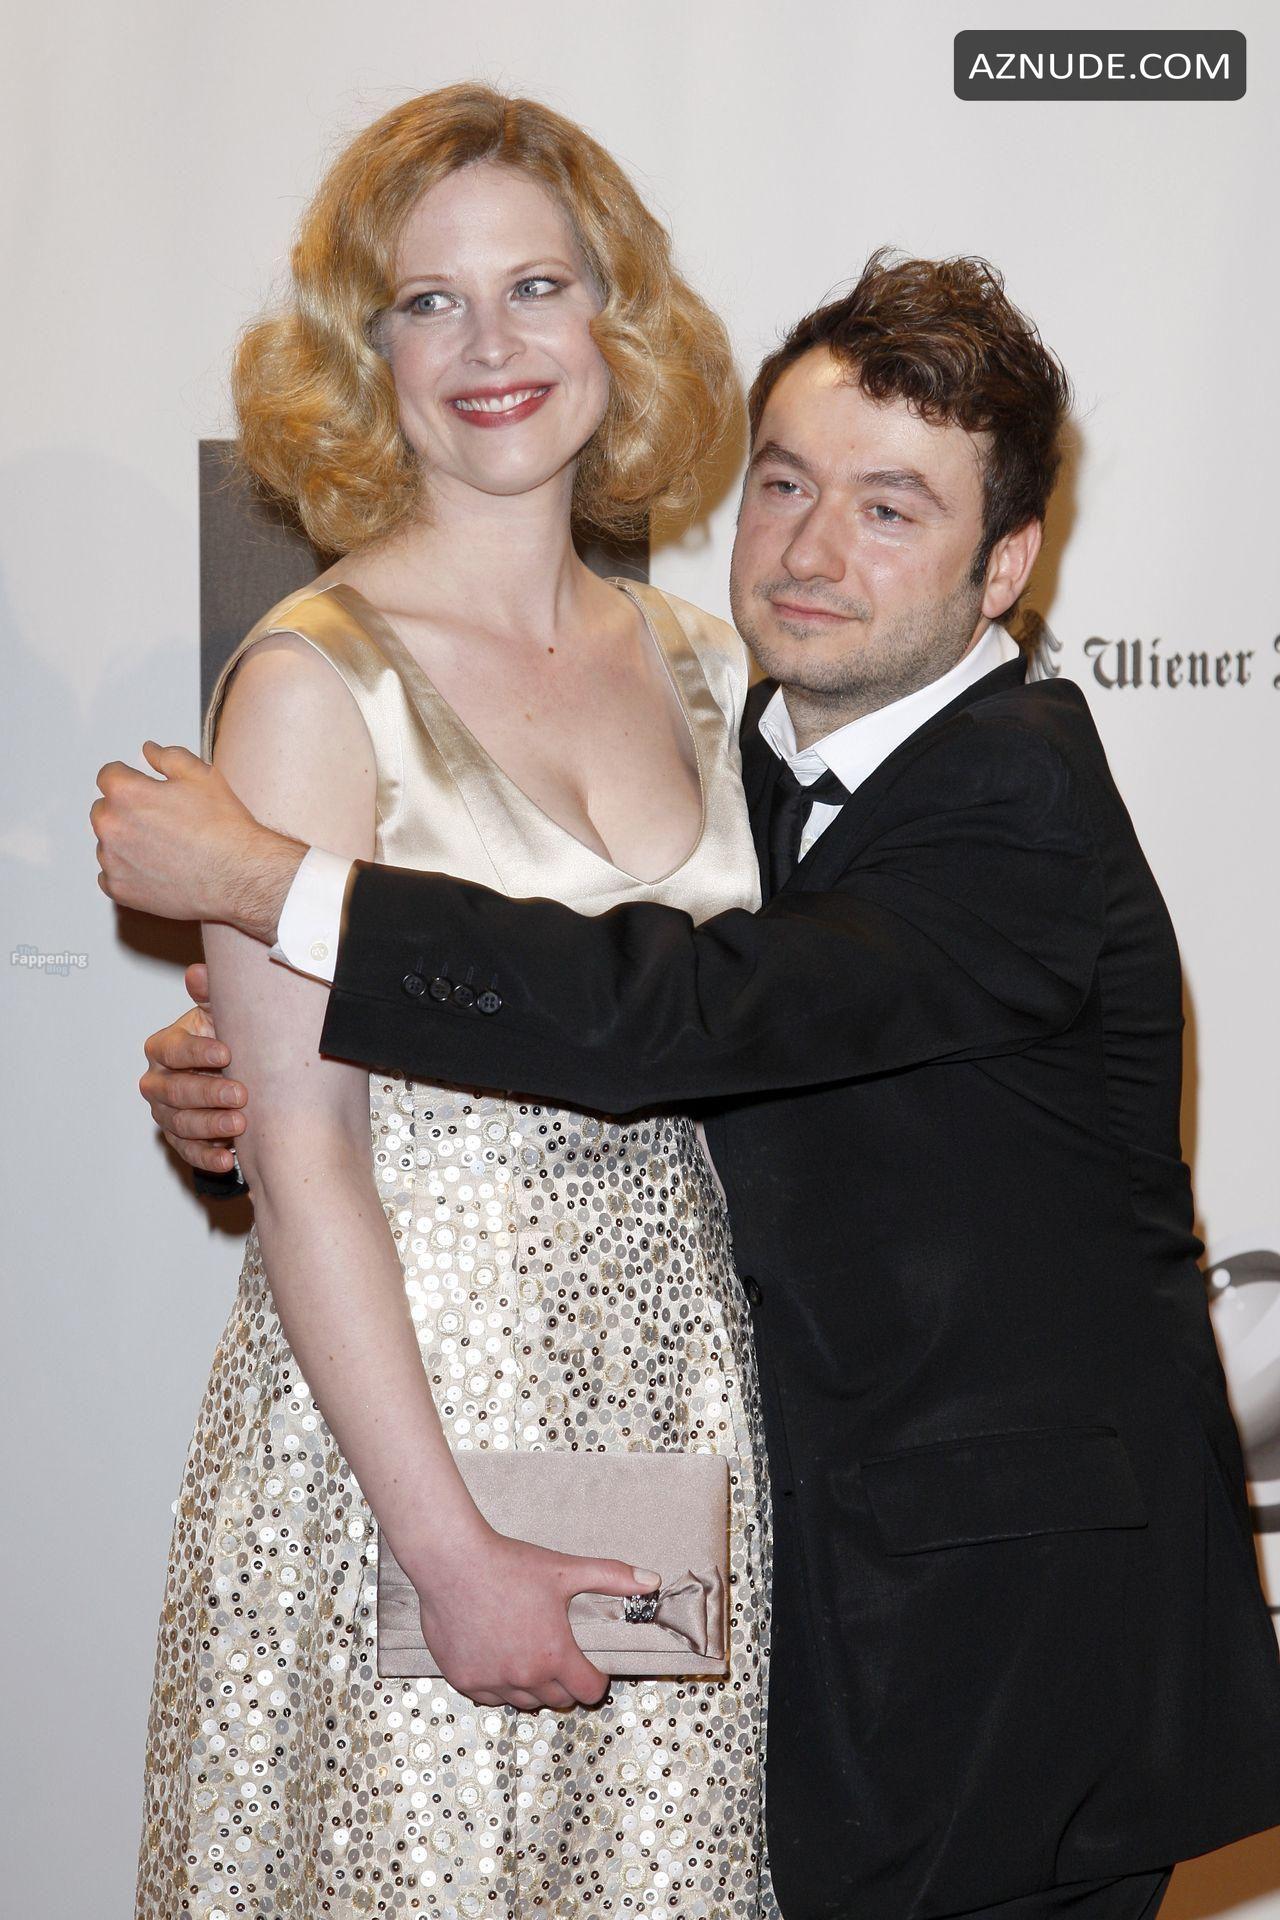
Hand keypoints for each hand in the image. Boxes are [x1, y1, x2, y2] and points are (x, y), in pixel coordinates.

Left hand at [92, 742, 306, 940]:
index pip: (108, 775)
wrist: (238, 876)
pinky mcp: (119, 889)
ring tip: (165, 848)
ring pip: (108, 844)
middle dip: (125, 811)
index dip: (131, 778)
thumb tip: (149, 750)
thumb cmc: (223, 828)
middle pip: (104, 810)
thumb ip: (168, 756)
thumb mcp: (201, 775)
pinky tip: (157, 869)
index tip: (147, 789)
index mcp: (124, 792)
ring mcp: (112, 861)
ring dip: (126, 842)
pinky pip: (110, 875)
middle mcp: (110, 826)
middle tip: (162, 821)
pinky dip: (128, 872)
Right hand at [141, 963, 248, 1174]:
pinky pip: (188, 1152)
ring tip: (240, 1124)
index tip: (227, 1052)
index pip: (173, 1049)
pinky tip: (229, 1158)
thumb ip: (210, 995)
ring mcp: (165, 1113)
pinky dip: (208, 1157)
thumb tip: (199, 972)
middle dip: (208, 1093)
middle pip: (175, 1090)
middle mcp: (157, 1081)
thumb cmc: (225, 1039)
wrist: (232, 1074)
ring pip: (180, 1123)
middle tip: (241, 1093)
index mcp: (164, 1047)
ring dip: (211, 1126)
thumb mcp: (221, 1014)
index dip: (198, 1051)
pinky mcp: (179, 1139)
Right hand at [409, 1523, 657, 1710]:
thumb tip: (652, 1581)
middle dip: (564, 1681)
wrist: (453, 1562)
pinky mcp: (464, 1681)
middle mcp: (524, 1678)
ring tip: (527, 1651)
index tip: (589, 1664)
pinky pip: (491, 1697)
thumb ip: (612, 1577)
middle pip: (558, 1699)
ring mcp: (492, 1683)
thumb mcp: (566, 1569)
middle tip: (556, 1652)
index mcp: (554, 1655)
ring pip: (524, 1702)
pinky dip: (498, 1684)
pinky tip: (498, 1654)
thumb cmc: (509, 1564)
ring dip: (531, 1685)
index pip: (588, 1691)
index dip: (594, 1678)